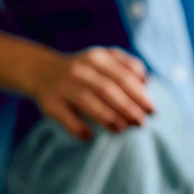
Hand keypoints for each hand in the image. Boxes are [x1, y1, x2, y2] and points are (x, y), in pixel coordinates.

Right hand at [32, 47, 154, 138]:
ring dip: (109, 118)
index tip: (152, 109)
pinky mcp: (50, 103)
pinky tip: (90, 136)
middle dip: (128, 108)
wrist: (41, 71)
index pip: (123, 77)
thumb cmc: (85, 69)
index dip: (139, 94)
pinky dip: (78, 128)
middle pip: (108, 90)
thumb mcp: (105, 59)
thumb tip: (146, 83)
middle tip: (141, 122)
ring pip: (88, 102)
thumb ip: (128, 66)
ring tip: (123, 128)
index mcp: (97, 58)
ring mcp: (64, 86)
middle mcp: (80, 70)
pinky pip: (66, 118)